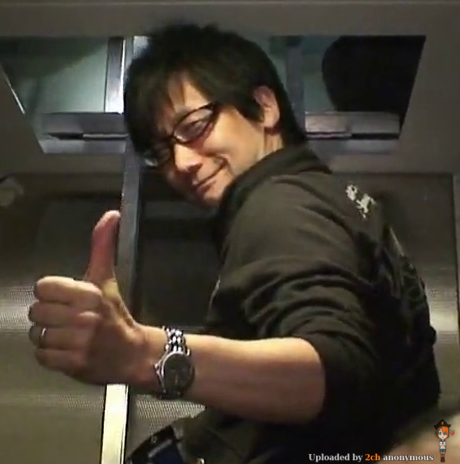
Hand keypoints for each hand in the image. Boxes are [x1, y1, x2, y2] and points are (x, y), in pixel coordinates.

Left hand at [28, 210, 145, 384]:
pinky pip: (41, 356)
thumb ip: (103, 245)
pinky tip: (65, 350)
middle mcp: (84, 317)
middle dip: (48, 316)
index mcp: (89, 293)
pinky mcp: (74, 364)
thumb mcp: (107, 279)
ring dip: (48, 336)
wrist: (133, 353)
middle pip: (37, 311)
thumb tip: (112, 213)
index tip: (66, 300)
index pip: (43, 287)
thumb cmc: (115, 314)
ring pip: (37, 334)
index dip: (52, 294)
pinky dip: (49, 355)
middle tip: (66, 319)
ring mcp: (79, 342)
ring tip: (66, 336)